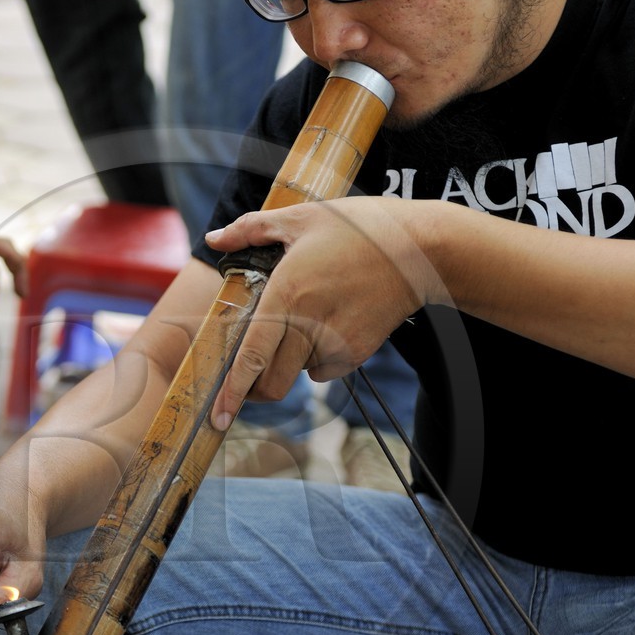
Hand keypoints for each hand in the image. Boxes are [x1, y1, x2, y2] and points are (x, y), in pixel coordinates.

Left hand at [204, 199, 430, 428]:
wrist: (420, 251)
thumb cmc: (359, 229)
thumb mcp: (301, 218)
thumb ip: (251, 229)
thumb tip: (215, 239)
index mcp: (287, 294)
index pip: (252, 355)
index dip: (231, 390)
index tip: (217, 416)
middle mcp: (309, 325)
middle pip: (271, 382)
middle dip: (253, 388)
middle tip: (247, 374)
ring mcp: (336, 343)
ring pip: (296, 373)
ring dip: (288, 361)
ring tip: (303, 321)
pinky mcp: (356, 353)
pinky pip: (322, 370)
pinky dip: (316, 359)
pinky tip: (327, 326)